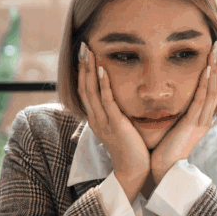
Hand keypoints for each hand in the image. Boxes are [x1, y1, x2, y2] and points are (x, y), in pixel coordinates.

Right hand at [78, 41, 150, 199]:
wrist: (134, 170)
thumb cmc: (131, 148)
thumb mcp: (119, 127)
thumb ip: (116, 113)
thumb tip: (119, 99)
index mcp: (96, 118)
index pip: (85, 90)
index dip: (83, 71)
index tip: (84, 54)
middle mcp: (95, 118)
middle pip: (84, 87)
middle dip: (83, 66)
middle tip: (82, 45)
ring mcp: (103, 121)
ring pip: (91, 91)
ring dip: (90, 70)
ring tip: (89, 52)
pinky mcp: (115, 124)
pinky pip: (107, 101)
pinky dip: (103, 85)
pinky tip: (103, 70)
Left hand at [150, 44, 216, 182]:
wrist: (163, 170)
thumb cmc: (164, 150)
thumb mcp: (174, 127)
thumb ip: (177, 114)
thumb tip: (172, 100)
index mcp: (201, 119)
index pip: (211, 91)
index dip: (213, 72)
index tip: (212, 55)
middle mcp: (204, 119)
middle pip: (216, 87)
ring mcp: (200, 122)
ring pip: (212, 91)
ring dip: (213, 69)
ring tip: (215, 51)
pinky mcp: (192, 125)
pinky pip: (200, 101)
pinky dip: (204, 84)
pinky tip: (206, 70)